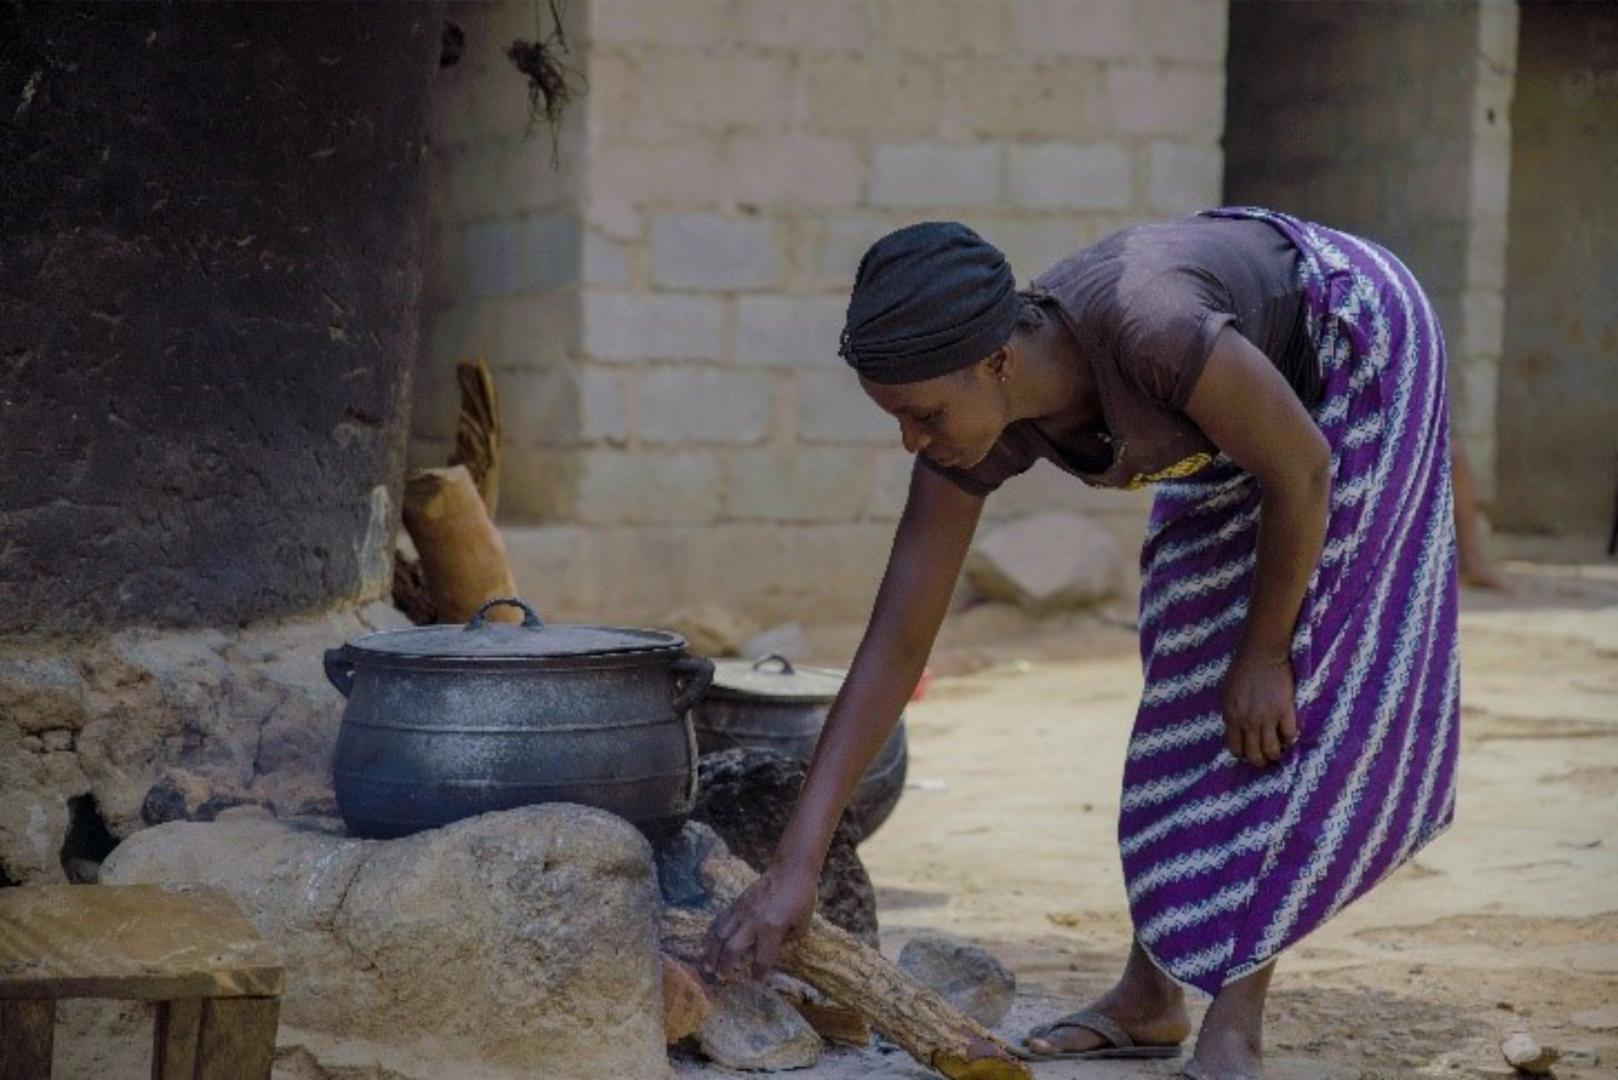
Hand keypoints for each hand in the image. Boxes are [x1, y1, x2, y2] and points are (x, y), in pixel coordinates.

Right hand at [703, 859, 817, 982]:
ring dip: (712, 952)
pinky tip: (706, 945)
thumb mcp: (803, 923)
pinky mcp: (736, 903)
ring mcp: (741, 911)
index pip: (762, 958)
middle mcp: (753, 921)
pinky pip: (719, 921)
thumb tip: (775, 950)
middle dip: (725, 966)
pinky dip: (711, 934)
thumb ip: (789, 940)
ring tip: (706, 966)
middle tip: (719, 979)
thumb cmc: (801, 896)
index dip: (758, 974)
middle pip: (733, 948)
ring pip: (720, 934)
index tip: (754, 983)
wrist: (790, 869)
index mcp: (772, 928)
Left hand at [1221, 645, 1298, 766]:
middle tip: (1265, 759)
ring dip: (1276, 755)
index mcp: (1232, 717)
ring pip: (1272, 750)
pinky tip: (1289, 736)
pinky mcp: (1285, 710)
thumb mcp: (1226, 693)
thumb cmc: (1241, 670)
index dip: (1242, 755)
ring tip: (1279, 751)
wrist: (1261, 654)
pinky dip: (1290, 739)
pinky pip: (1290, 734)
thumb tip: (1234, 729)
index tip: (1248, 753)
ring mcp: (1267, 717)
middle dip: (1260, 761)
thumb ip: (1230, 713)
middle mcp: (1249, 721)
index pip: (1235, 748)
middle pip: (1254, 754)